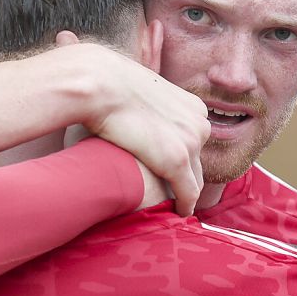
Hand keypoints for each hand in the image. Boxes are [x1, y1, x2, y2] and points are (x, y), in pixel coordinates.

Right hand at [55, 32, 209, 214]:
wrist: (98, 81)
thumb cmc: (106, 83)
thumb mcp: (136, 92)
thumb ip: (143, 105)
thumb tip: (128, 106)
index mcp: (191, 105)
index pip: (193, 141)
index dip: (181, 158)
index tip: (168, 172)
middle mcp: (198, 122)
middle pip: (197, 162)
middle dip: (186, 179)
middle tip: (171, 196)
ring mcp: (190, 141)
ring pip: (193, 179)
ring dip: (182, 194)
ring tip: (169, 207)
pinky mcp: (176, 160)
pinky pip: (187, 192)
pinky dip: (182, 205)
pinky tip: (176, 213)